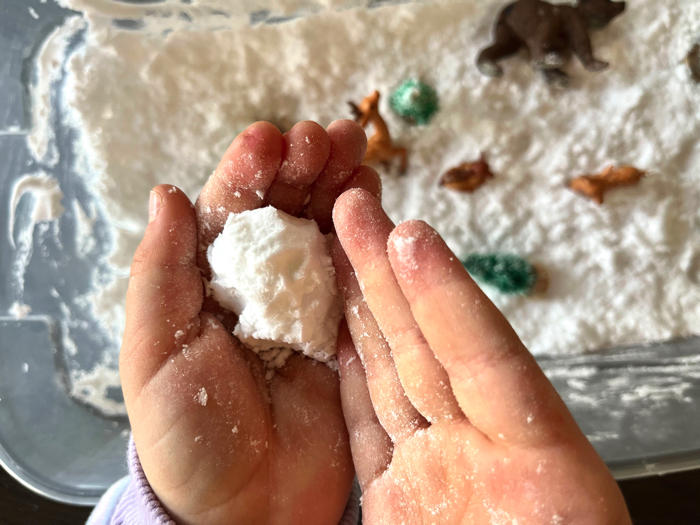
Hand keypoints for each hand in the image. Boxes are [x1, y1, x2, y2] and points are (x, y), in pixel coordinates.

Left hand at [120, 120, 380, 524]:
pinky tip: (375, 204)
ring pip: (324, 233)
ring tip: (359, 154)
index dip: (249, 171)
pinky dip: (367, 239)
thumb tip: (168, 193)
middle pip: (283, 212)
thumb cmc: (187, 436)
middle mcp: (258, 286)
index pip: (228, 212)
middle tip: (332, 135)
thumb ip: (160, 275)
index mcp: (208, 284)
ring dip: (339, 189)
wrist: (245, 508)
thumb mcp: (155, 354)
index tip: (271, 138)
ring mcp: (305, 307)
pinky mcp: (344, 333)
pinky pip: (358, 277)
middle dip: (305, 167)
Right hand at [332, 189, 631, 524]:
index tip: (408, 239)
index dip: (446, 299)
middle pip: (434, 350)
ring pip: (399, 372)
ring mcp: (440, 474)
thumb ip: (483, 499)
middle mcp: (486, 461)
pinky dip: (356, 369)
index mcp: (540, 476)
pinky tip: (337, 326)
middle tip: (357, 208)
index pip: (484, 364)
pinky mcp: (401, 495)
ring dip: (368, 306)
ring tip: (340, 241)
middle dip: (392, 277)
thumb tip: (430, 424)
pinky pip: (375, 418)